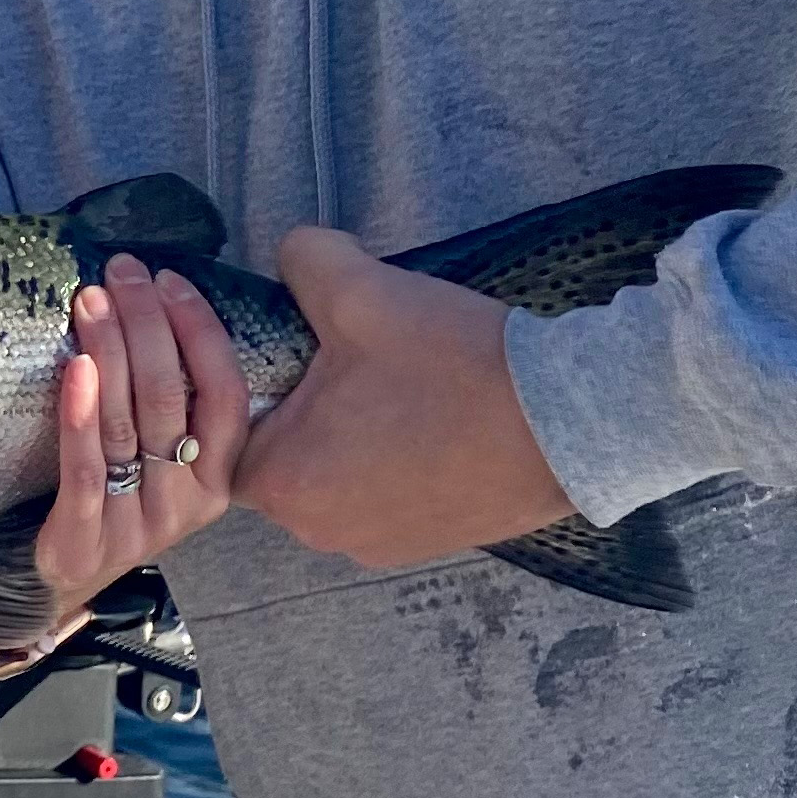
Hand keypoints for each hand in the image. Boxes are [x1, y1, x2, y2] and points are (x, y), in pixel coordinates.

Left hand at [15, 253, 247, 646]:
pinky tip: (76, 367)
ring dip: (111, 352)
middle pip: (171, 400)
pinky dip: (80, 416)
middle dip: (147, 325)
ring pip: (128, 426)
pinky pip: (86, 471)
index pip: (226, 394)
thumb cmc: (118, 494)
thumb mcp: (163, 457)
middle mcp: (187, 502)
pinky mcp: (85, 542)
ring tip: (92, 299)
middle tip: (122, 272)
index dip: (201, 331)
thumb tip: (158, 300)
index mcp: (219, 477)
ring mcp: (138, 526)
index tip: (169, 278)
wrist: (62, 576)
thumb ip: (175, 400)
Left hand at [237, 228, 577, 571]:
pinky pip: (379, 489)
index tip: (282, 331)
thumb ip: (302, 260)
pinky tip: (421, 407)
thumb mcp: (362, 290)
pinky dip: (386, 450)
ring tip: (385, 372)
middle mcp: (318, 530)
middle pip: (276, 449)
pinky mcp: (423, 541)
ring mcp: (374, 544)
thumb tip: (294, 254)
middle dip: (296, 395)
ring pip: (330, 469)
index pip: (224, 424)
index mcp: (284, 483)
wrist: (572, 423)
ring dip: (343, 423)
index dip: (239, 368)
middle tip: (336, 343)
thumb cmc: (455, 365)